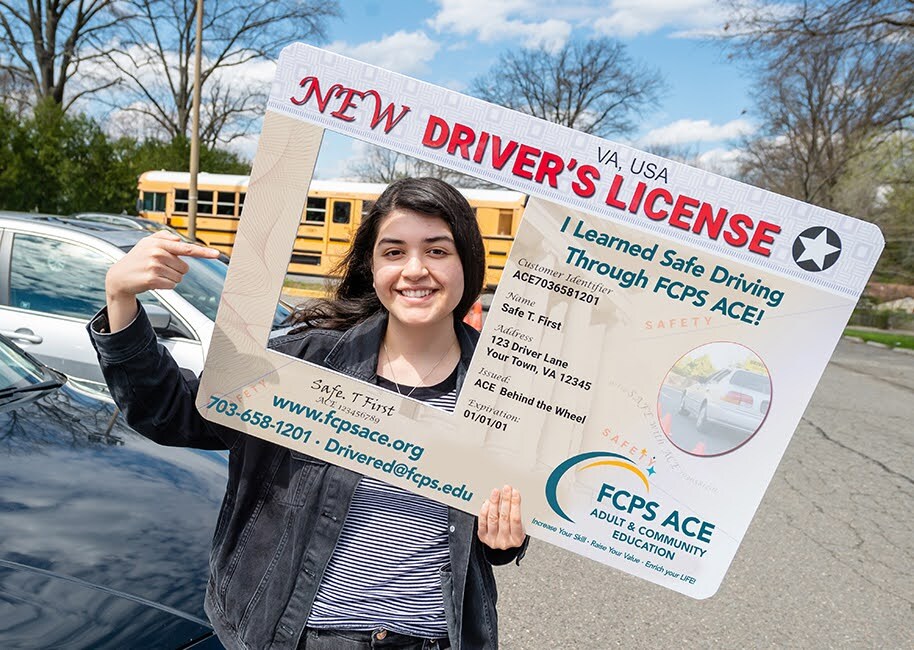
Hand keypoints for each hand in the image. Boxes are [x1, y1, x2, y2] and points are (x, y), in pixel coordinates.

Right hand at [105, 231, 219, 331]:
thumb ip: (164, 237)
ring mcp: (154, 266)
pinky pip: (172, 285)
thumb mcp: (147, 242)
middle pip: (185, 267)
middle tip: (159, 268)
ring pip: (179, 277)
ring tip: (155, 273)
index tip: (217, 254)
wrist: (119, 276)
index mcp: (159, 243)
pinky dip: (165, 285)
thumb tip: (178, 240)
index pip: (186, 248)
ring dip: (170, 278)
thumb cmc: (137, 258)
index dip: (204, 252)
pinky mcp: (152, 279)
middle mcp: (157, 253)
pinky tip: (153, 281)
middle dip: (175, 269)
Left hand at [477, 485, 524, 549]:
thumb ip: (517, 515)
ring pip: (493, 518)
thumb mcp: (520, 527)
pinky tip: (487, 503)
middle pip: (504, 517)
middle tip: (506, 489)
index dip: (515, 504)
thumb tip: (514, 496)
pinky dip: (484, 511)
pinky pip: (482, 522)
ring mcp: (493, 540)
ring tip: (496, 493)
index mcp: (516, 539)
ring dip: (494, 503)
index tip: (515, 493)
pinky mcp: (483, 537)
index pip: (516, 519)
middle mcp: (504, 541)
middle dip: (506, 500)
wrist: (501, 545)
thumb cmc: (512, 534)